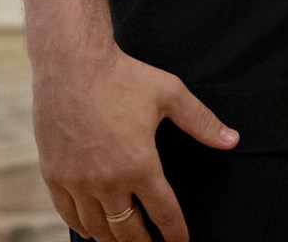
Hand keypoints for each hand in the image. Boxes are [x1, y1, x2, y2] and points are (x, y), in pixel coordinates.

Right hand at [33, 40, 235, 241]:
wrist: (71, 64)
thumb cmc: (122, 76)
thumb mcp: (170, 94)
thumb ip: (202, 122)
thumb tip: (232, 140)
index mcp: (139, 165)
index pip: (164, 214)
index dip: (176, 234)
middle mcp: (107, 181)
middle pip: (129, 232)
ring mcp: (77, 182)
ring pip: (98, 229)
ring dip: (115, 241)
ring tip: (127, 241)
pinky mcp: (54, 176)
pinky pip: (69, 216)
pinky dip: (84, 228)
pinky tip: (94, 229)